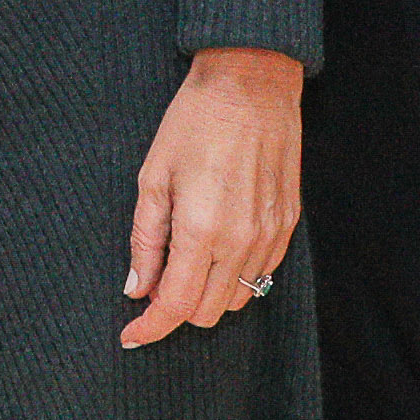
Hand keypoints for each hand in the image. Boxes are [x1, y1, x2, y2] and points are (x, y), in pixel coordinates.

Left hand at [121, 47, 302, 349]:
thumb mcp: (153, 177)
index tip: (130, 335)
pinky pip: (262, 274)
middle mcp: (242, 241)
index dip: (150, 328)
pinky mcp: (289, 225)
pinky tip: (217, 247)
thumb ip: (146, 240)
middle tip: (155, 280)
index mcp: (202, 230)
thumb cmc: (194, 122)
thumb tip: (136, 288)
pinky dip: (236, 275)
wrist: (251, 83)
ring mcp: (271, 236)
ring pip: (238, 299)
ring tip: (186, 258)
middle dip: (175, 307)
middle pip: (206, 312)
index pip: (175, 305)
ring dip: (207, 294)